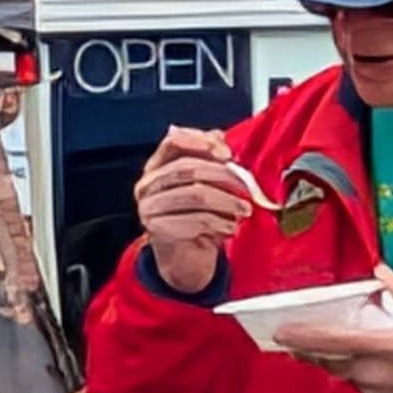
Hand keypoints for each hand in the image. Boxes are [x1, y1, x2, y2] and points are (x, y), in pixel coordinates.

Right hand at [134, 126, 255, 294]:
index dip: (201, 142)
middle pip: (187, 168)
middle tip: (245, 186)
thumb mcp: (205, 183)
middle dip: (222, 175)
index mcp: (155, 166)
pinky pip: (196, 220)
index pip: (173, 142)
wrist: (185, 256)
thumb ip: (209, 158)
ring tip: (244, 208)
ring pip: (195, 195)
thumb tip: (218, 136)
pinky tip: (231, 226)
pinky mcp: (158, 230)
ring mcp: (149, 207)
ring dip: (227, 201)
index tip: (226, 153)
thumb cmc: (194, 216)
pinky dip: (220, 222)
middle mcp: (147, 185)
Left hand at [275, 265, 392, 392]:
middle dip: (318, 349)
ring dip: (348, 361)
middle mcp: (378, 375)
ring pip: (349, 376)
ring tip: (365, 347)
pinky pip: (366, 389)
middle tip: (308, 338)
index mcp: (386, 348)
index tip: (281, 333)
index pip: (332, 341)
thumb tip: (380, 275)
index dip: (302, 337)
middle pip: (332, 361)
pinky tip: (385, 368)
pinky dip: (367, 376)